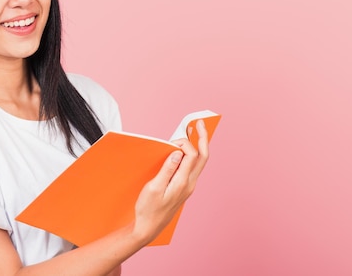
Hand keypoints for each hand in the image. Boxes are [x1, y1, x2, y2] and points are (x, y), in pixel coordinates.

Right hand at [132, 119, 208, 243]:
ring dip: (198, 145)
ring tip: (193, 131)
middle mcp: (189, 183)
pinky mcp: (184, 187)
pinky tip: (184, 149)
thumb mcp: (153, 188)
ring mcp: (188, 186)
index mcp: (182, 183)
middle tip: (199, 123)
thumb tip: (177, 153)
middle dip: (202, 137)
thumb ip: (167, 170)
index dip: (184, 143)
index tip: (170, 142)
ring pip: (200, 161)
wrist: (149, 228)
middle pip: (203, 156)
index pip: (192, 155)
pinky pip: (193, 167)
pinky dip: (192, 154)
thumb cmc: (148, 209)